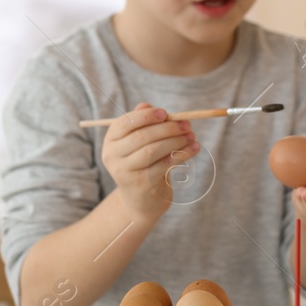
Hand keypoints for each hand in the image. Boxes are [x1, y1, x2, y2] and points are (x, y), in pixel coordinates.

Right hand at [99, 101, 198, 222]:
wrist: (141, 199)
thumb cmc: (142, 162)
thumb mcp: (139, 142)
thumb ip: (142, 122)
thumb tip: (148, 105)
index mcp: (111, 140)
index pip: (125, 123)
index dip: (146, 116)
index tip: (165, 113)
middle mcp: (113, 156)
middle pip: (141, 137)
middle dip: (167, 128)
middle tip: (187, 125)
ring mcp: (125, 172)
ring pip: (153, 151)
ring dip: (176, 141)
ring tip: (192, 136)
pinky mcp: (141, 184)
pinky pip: (164, 165)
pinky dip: (182, 154)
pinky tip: (194, 148)